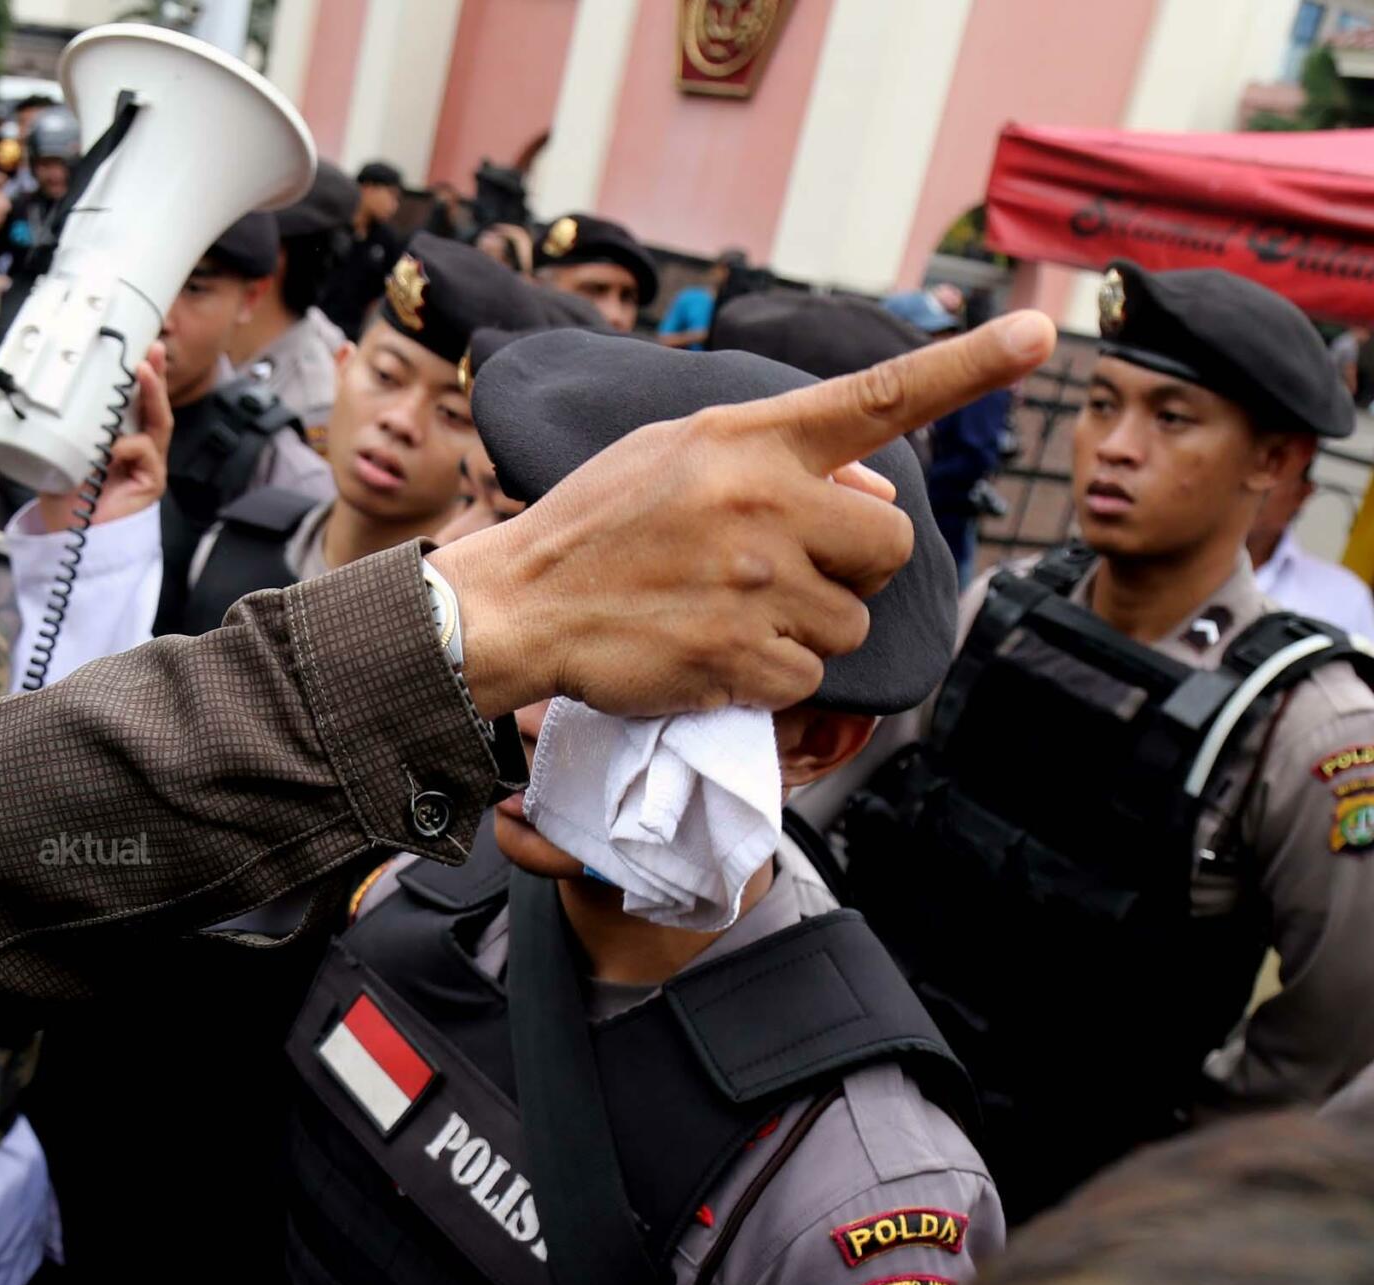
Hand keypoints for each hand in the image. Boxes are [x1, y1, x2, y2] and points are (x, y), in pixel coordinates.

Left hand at [33, 341, 171, 532]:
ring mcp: (147, 466)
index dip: (137, 379)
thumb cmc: (66, 502)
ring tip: (144, 372)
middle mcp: (137, 451)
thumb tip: (47, 399)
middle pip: (154, 407)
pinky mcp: (151, 483)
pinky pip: (144, 452)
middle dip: (155, 376)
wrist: (69, 539)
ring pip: (158, 423)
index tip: (134, 349)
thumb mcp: (59, 455)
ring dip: (152, 395)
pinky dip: (127, 446)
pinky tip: (109, 451)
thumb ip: (63, 430)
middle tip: (152, 350)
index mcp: (118, 442)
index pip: (132, 405)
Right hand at [434, 311, 1055, 720]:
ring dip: (809, 629)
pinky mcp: (741, 655)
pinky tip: (718, 654)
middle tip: (791, 571)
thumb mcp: (674, 453)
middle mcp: (762, 502)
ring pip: (851, 621)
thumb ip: (771, 457)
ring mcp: (755, 583)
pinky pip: (811, 678)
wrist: (520, 604)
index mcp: (748, 439)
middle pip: (890, 542)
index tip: (1040, 330)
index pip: (878, 396)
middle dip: (857, 566)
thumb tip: (871, 487)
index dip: (966, 363)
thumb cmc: (596, 526)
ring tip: (732, 613)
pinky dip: (774, 679)